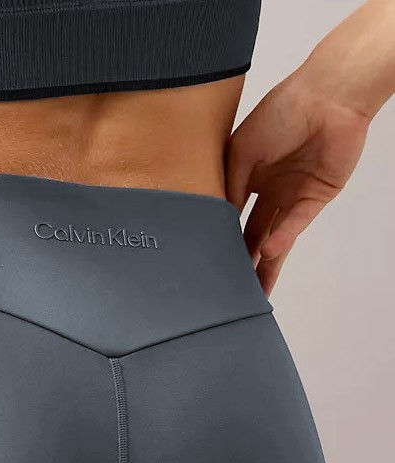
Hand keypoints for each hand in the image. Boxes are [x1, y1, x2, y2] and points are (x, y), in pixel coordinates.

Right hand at [226, 68, 370, 296]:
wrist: (329, 95)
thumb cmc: (283, 110)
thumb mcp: (241, 150)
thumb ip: (230, 187)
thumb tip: (223, 221)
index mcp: (245, 174)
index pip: (231, 215)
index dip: (221, 237)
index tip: (209, 259)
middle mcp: (268, 188)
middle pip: (252, 234)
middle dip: (243, 260)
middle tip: (230, 287)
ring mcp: (292, 195)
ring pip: (274, 237)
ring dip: (265, 263)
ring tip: (253, 289)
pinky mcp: (315, 198)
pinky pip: (295, 224)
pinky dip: (282, 238)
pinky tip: (269, 252)